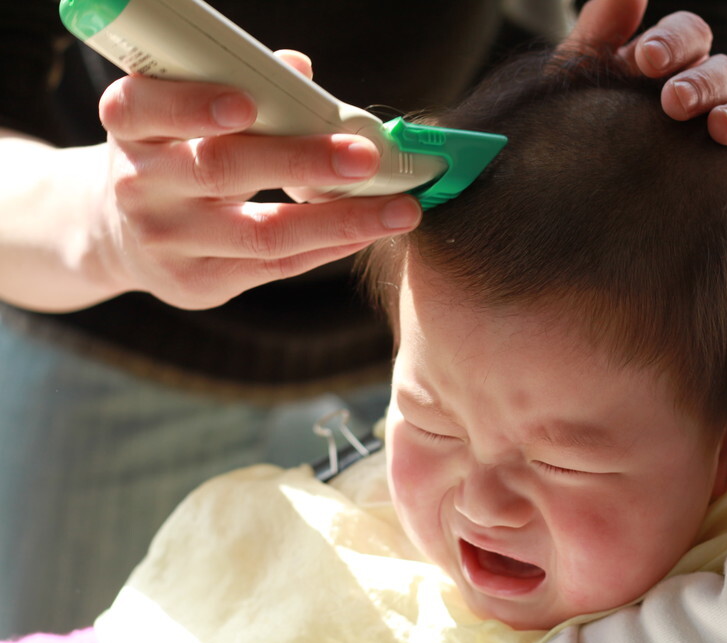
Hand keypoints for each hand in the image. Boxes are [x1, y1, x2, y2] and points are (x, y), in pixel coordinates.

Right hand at [94, 51, 421, 309]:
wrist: (120, 235)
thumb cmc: (173, 154)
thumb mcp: (183, 116)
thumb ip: (238, 88)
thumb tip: (298, 70)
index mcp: (131, 128)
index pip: (146, 108)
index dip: (194, 105)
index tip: (249, 103)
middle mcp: (140, 186)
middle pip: (223, 169)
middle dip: (302, 161)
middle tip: (366, 156)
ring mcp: (167, 242)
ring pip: (263, 232)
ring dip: (341, 219)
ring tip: (400, 209)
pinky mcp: (196, 283)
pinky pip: (276, 265)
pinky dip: (330, 246)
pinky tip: (369, 231)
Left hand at [566, 0, 726, 192]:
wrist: (583, 196)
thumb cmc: (583, 130)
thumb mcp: (583, 80)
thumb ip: (602, 29)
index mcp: (675, 64)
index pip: (691, 36)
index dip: (675, 41)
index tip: (646, 59)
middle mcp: (712, 94)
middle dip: (704, 83)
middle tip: (674, 101)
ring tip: (719, 129)